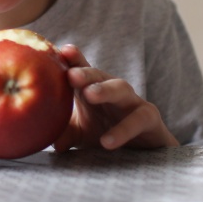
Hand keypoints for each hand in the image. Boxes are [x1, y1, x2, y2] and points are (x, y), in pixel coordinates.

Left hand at [53, 45, 177, 150]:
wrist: (141, 150)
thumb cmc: (105, 133)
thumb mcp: (81, 134)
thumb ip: (66, 134)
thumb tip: (53, 143)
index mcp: (92, 88)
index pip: (81, 70)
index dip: (72, 59)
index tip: (62, 51)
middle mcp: (112, 90)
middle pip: (98, 75)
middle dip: (85, 72)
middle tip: (71, 74)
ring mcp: (132, 101)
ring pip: (121, 89)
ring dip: (105, 90)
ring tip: (90, 94)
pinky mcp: (149, 118)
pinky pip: (138, 119)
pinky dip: (123, 130)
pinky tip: (107, 141)